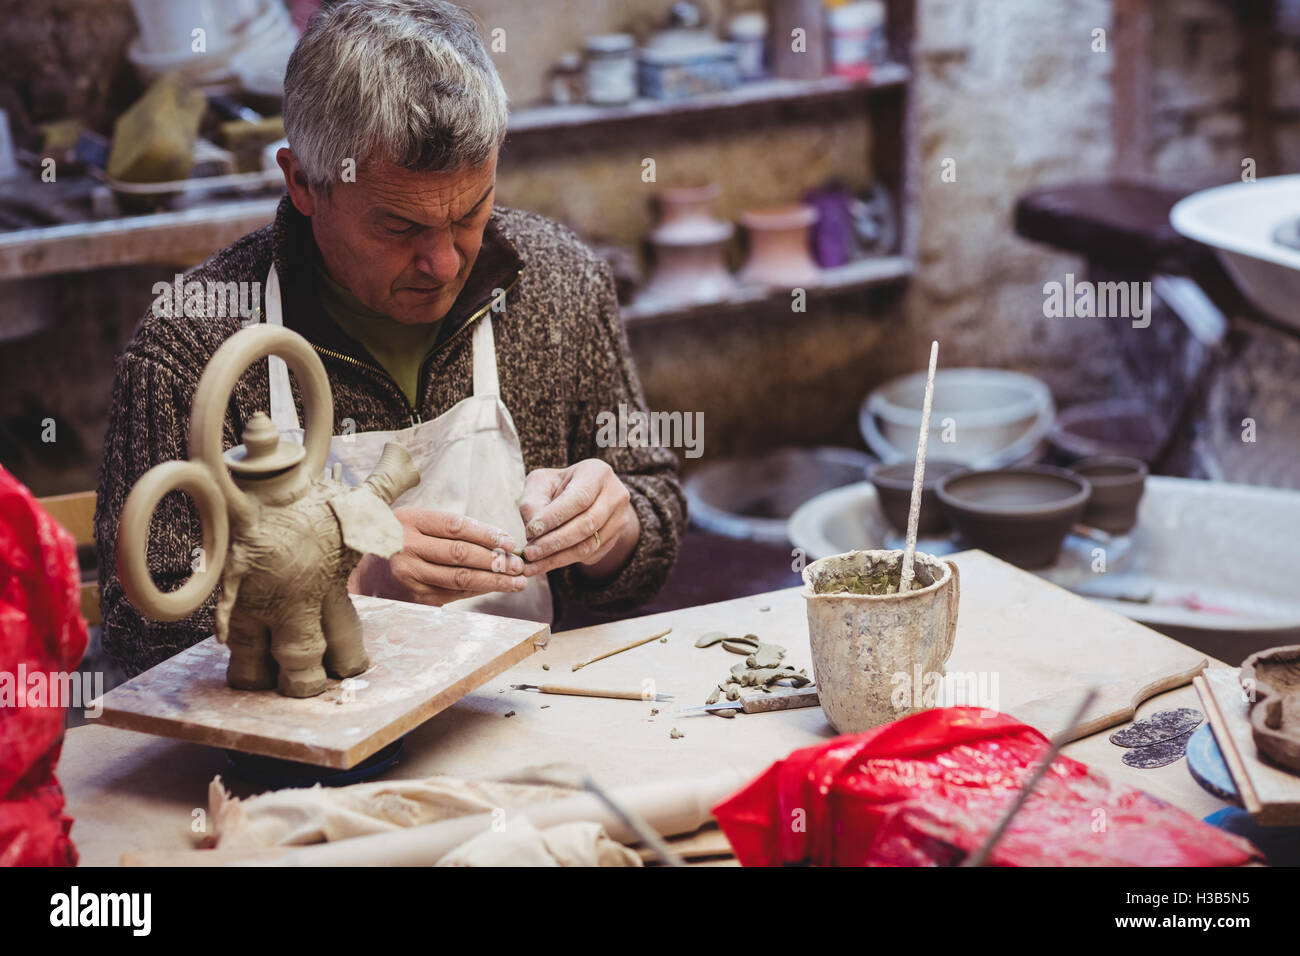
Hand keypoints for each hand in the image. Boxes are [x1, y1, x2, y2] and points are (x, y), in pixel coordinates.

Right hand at [348, 508, 526, 605]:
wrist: (363, 569)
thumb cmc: (401, 539)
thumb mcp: (415, 522)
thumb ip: (449, 528)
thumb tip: (499, 541)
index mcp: (409, 521)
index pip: (455, 526)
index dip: (486, 533)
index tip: (509, 541)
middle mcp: (407, 547)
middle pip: (460, 554)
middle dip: (495, 559)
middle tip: (519, 564)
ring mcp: (409, 575)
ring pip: (459, 578)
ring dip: (493, 580)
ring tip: (517, 581)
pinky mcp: (414, 597)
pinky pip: (454, 594)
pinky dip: (478, 591)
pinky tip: (496, 588)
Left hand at [518, 460, 639, 581]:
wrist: (585, 497)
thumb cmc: (557, 487)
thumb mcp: (541, 484)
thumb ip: (533, 503)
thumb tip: (533, 533)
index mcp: (597, 472)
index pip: (579, 498)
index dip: (555, 517)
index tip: (531, 531)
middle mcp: (615, 494)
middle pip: (587, 524)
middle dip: (554, 542)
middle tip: (529, 553)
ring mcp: (620, 518)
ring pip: (589, 545)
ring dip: (557, 558)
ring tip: (532, 565)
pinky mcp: (616, 538)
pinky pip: (590, 555)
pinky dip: (564, 561)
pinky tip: (545, 563)